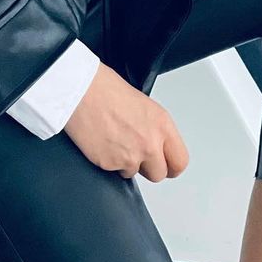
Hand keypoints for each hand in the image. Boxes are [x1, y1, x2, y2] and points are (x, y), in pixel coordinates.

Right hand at [63, 62, 188, 180]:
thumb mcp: (142, 103)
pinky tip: (101, 141)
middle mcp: (150, 143)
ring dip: (125, 163)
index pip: (180, 161)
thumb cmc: (105, 88)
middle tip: (134, 151)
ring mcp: (130, 156)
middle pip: (159, 174)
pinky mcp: (110, 164)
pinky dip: (107, 160)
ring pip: (133, 173)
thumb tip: (153, 141)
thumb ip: (153, 127)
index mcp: (162, 124)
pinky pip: (113, 171)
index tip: (165, 164)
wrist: (80, 90)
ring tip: (113, 139)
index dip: (171, 165)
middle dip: (147, 167)